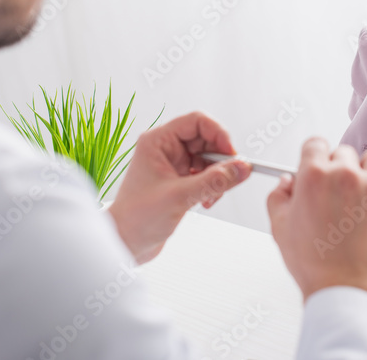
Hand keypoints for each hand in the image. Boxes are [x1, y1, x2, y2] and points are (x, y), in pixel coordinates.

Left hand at [108, 112, 251, 263]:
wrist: (124, 243)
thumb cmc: (137, 218)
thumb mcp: (180, 197)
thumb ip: (214, 181)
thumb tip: (241, 168)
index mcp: (158, 142)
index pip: (196, 122)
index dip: (218, 133)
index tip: (232, 154)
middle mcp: (165, 149)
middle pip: (206, 139)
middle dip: (220, 159)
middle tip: (230, 175)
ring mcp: (173, 165)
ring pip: (208, 158)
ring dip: (217, 176)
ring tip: (213, 195)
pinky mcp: (179, 181)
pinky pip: (206, 174)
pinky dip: (212, 186)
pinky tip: (207, 200)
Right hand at [267, 138, 366, 304]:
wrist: (345, 291)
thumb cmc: (315, 266)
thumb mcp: (280, 229)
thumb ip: (278, 197)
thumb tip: (286, 182)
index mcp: (314, 176)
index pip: (315, 144)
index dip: (315, 157)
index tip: (320, 168)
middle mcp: (345, 176)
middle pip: (345, 152)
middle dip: (340, 169)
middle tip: (340, 194)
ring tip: (366, 193)